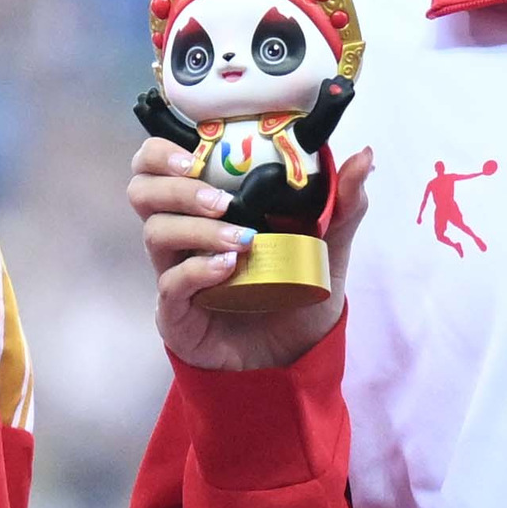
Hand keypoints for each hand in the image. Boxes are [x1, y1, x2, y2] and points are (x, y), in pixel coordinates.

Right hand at [135, 141, 365, 373]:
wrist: (295, 356)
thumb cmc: (300, 294)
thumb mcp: (331, 246)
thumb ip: (343, 202)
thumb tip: (364, 155)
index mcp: (209, 207)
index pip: (159, 165)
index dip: (163, 153)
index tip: (195, 151)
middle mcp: (184, 234)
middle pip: (142, 192)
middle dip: (173, 186)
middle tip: (218, 198)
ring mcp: (175, 272)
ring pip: (155, 232)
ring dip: (197, 228)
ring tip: (241, 239)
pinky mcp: (176, 311)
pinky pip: (171, 283)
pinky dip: (198, 270)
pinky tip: (229, 267)